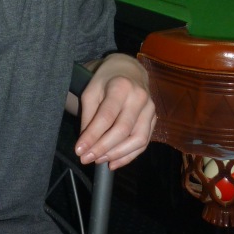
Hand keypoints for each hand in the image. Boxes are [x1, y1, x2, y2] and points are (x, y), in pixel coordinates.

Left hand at [75, 54, 154, 169]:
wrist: (129, 71)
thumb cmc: (106, 81)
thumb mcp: (91, 91)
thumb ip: (88, 116)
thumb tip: (85, 143)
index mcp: (121, 87)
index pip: (106, 116)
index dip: (92, 136)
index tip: (79, 150)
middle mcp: (139, 97)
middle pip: (123, 130)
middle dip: (103, 148)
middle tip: (86, 158)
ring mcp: (150, 109)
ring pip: (137, 139)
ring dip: (117, 154)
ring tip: (99, 160)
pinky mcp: (154, 120)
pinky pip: (144, 143)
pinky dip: (129, 156)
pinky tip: (113, 162)